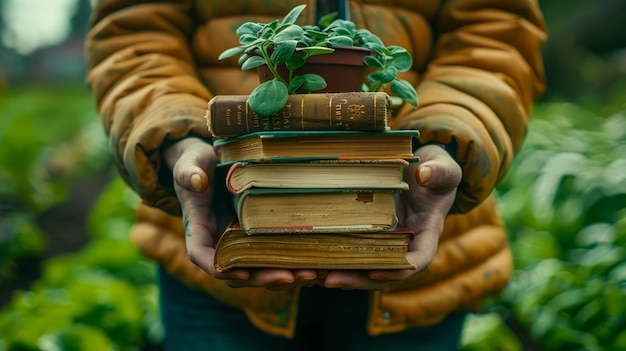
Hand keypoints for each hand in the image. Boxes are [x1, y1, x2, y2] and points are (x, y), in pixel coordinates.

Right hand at [165, 138, 320, 289]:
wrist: (211, 163)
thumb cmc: (197, 163)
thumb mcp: (190, 162)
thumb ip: (188, 171)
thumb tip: (198, 181)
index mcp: (198, 228)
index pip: (201, 255)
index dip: (219, 268)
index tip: (242, 273)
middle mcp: (218, 242)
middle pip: (235, 272)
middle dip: (262, 278)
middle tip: (291, 277)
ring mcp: (239, 243)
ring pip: (257, 270)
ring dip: (282, 276)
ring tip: (310, 274)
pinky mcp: (257, 238)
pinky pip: (272, 257)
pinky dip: (291, 263)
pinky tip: (316, 263)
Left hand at [320, 144, 461, 289]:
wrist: (419, 170)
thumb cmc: (435, 170)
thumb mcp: (443, 168)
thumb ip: (440, 172)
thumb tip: (426, 175)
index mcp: (426, 234)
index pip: (418, 259)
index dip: (399, 270)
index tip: (378, 270)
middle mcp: (402, 245)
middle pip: (381, 272)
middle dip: (357, 279)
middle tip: (330, 280)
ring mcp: (380, 242)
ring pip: (359, 266)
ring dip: (336, 272)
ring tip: (309, 273)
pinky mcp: (362, 234)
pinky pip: (345, 250)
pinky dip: (326, 257)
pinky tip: (303, 258)